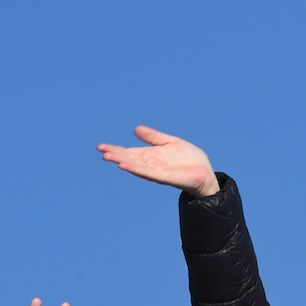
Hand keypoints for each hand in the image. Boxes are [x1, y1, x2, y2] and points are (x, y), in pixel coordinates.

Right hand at [97, 126, 221, 197]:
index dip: (115, 149)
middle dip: (115, 155)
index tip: (101, 146)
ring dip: (122, 162)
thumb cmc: (189, 159)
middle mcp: (150, 164)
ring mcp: (156, 171)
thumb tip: (136, 129)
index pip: (129, 152)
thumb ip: (153, 137)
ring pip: (136, 166)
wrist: (204, 172)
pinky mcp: (165, 176)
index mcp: (150, 156)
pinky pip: (148, 173)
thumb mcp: (169, 142)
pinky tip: (125, 165)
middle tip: (101, 151)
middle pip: (129, 158)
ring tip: (108, 158)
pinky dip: (136, 169)